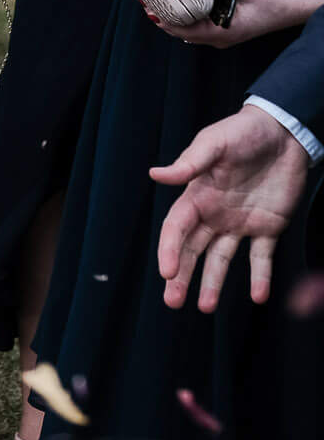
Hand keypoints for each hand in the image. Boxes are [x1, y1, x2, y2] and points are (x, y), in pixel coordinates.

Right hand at [151, 105, 309, 310]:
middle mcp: (214, 214)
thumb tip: (155, 175)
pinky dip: (260, 277)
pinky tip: (258, 296)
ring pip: (222, 259)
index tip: (166, 272)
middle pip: (193, 251)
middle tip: (173, 302)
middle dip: (181, 276)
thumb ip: (189, 163)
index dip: (169, 251)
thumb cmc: (243, 132)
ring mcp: (240, 223)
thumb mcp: (214, 143)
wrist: (285, 131)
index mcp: (196, 196)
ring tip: (206, 307)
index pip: (176, 229)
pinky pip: (261, 257)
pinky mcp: (268, 227)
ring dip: (213, 283)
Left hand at [152, 0, 307, 46]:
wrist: (290, 8)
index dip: (163, 18)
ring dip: (170, 15)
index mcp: (222, 33)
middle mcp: (218, 38)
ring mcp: (219, 36)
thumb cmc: (271, 0)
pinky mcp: (221, 29)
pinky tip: (175, 2)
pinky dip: (183, 15)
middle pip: (180, 31)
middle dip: (161, 15)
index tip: (148, 5)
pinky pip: (196, 25)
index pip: (183, 30)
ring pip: (186, 29)